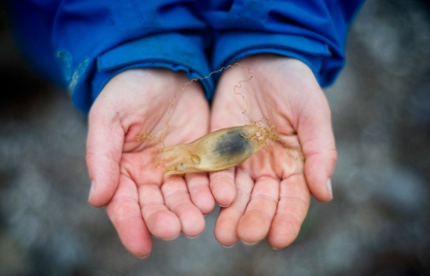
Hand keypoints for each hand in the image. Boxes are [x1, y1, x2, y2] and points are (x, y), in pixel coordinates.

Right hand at [86, 69, 213, 256]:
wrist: (164, 66)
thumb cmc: (130, 90)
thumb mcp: (108, 116)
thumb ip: (100, 156)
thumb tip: (97, 199)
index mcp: (122, 170)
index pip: (124, 206)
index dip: (131, 227)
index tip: (142, 246)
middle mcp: (150, 176)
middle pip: (157, 207)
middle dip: (166, 220)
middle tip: (177, 229)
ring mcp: (178, 168)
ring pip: (184, 198)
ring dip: (191, 211)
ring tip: (198, 219)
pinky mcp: (202, 157)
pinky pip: (209, 179)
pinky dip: (213, 190)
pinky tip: (218, 197)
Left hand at [209, 55, 336, 247]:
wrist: (260, 60)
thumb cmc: (294, 85)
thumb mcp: (313, 113)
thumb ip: (320, 151)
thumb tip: (325, 194)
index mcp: (294, 164)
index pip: (292, 199)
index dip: (287, 220)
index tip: (279, 239)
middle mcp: (267, 169)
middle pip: (261, 201)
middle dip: (255, 220)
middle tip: (246, 236)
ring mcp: (241, 161)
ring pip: (236, 195)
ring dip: (231, 215)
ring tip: (225, 234)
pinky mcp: (218, 148)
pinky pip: (215, 172)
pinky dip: (215, 186)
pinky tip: (213, 200)